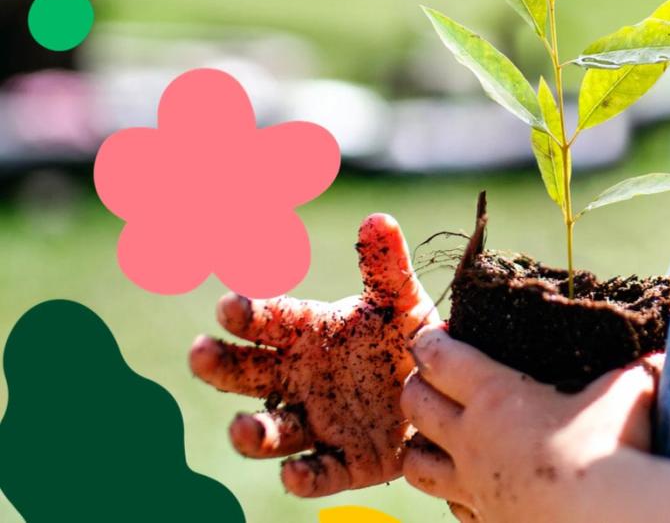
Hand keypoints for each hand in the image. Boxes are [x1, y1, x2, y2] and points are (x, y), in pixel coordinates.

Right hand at [188, 213, 438, 497]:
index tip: (230, 304)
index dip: (247, 312)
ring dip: (252, 433)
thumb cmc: (406, 340)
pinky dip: (303, 476)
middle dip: (220, 365)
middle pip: (247, 374)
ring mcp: (317, 423)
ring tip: (243, 428)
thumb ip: (386, 266)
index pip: (267, 320)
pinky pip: (317, 472)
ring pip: (272, 432)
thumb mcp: (402, 302)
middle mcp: (299, 380)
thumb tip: (377, 219)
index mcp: (307, 335)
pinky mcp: (344, 462)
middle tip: (201, 352)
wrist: (443, 393)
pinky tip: (294, 474)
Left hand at [399, 324, 662, 520]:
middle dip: (416, 386)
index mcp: (497, 396)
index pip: (441, 358)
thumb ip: (637, 370)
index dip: (431, 341)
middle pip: (415, 405)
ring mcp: (474, 488)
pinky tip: (472, 488)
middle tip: (432, 378)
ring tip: (435, 437)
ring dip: (419, 445)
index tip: (434, 334)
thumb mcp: (631, 389)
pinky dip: (453, 493)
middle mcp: (473, 441)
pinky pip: (453, 506)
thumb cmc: (614, 445)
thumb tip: (662, 357)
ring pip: (415, 464)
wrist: (604, 518)